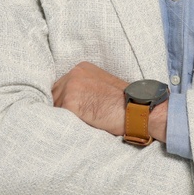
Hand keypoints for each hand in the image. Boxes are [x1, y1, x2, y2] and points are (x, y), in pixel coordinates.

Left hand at [53, 62, 167, 140]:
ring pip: (55, 107)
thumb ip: (85, 88)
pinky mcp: (70, 103)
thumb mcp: (103, 86)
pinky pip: (60, 117)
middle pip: (54, 95)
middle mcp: (74, 74)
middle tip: (78, 119)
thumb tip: (69, 102)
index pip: (61, 86)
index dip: (65, 101)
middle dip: (62, 109)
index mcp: (82, 68)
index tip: (73, 111)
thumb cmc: (125, 103)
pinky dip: (68, 124)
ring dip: (64, 117)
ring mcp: (71, 87)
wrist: (138, 109)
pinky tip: (82, 126)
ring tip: (83, 123)